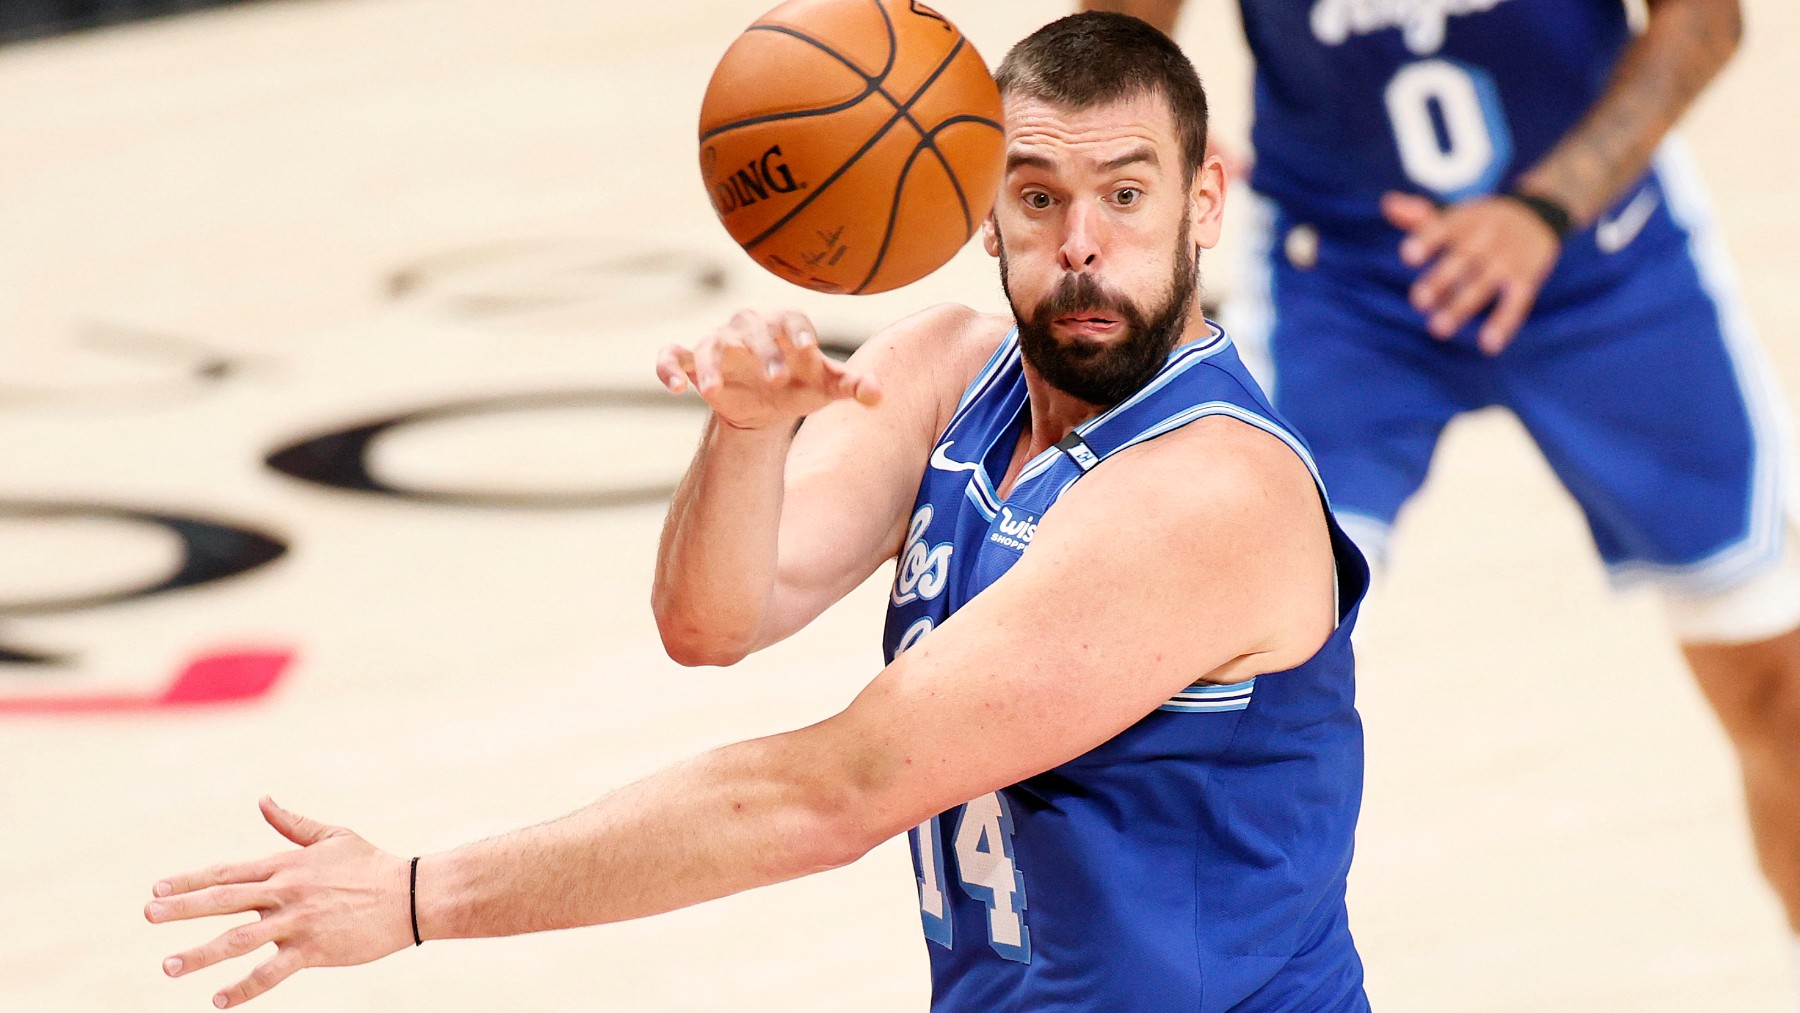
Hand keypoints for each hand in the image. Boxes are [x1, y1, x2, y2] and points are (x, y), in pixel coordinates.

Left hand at [146, 797, 411, 1007]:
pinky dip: (243, 988)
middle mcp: (286, 892)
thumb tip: (262, 800)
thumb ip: (292, 824)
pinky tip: (218, 1000)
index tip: (158, 890)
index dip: (191, 881)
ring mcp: (298, 922)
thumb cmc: (373, 864)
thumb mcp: (333, 836)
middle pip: (223, 900)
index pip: (228, 872)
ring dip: (201, 954)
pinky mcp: (314, 950)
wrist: (412, 895)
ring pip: (239, 940)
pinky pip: (271, 973)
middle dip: (183, 908)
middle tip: (148, 914)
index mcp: (287, 866)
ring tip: (169, 966)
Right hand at [656, 309, 880, 430]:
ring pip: (709, 344)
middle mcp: (749, 327)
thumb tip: (878, 395)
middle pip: (752, 330)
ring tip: (712, 391)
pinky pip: (672, 357)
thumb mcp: (825, 387)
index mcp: (784, 324)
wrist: (767, 402)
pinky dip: (668, 367)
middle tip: (776, 380)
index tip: (810, 350)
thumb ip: (851, 386)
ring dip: (709, 365)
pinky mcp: (692, 361)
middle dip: (763, 353)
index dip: (799, 332)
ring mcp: (718, 342)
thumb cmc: (801, 383)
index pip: (792, 319)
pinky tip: (677, 390)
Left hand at [1381, 192, 1562, 354]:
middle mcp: (1487, 238)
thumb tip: (1388, 204)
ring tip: (1438, 328)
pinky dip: (1504, 322)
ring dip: (1461, 306)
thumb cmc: (1483, 221)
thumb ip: (1422, 216)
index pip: (1443, 228)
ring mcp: (1508, 259)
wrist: (1539, 214)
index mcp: (1465, 221)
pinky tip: (1488, 345)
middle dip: (1440, 280)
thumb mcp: (1457, 214)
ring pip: (1483, 284)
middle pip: (1462, 259)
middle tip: (1418, 301)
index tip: (1408, 255)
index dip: (1426, 240)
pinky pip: (1517, 302)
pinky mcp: (1527, 278)